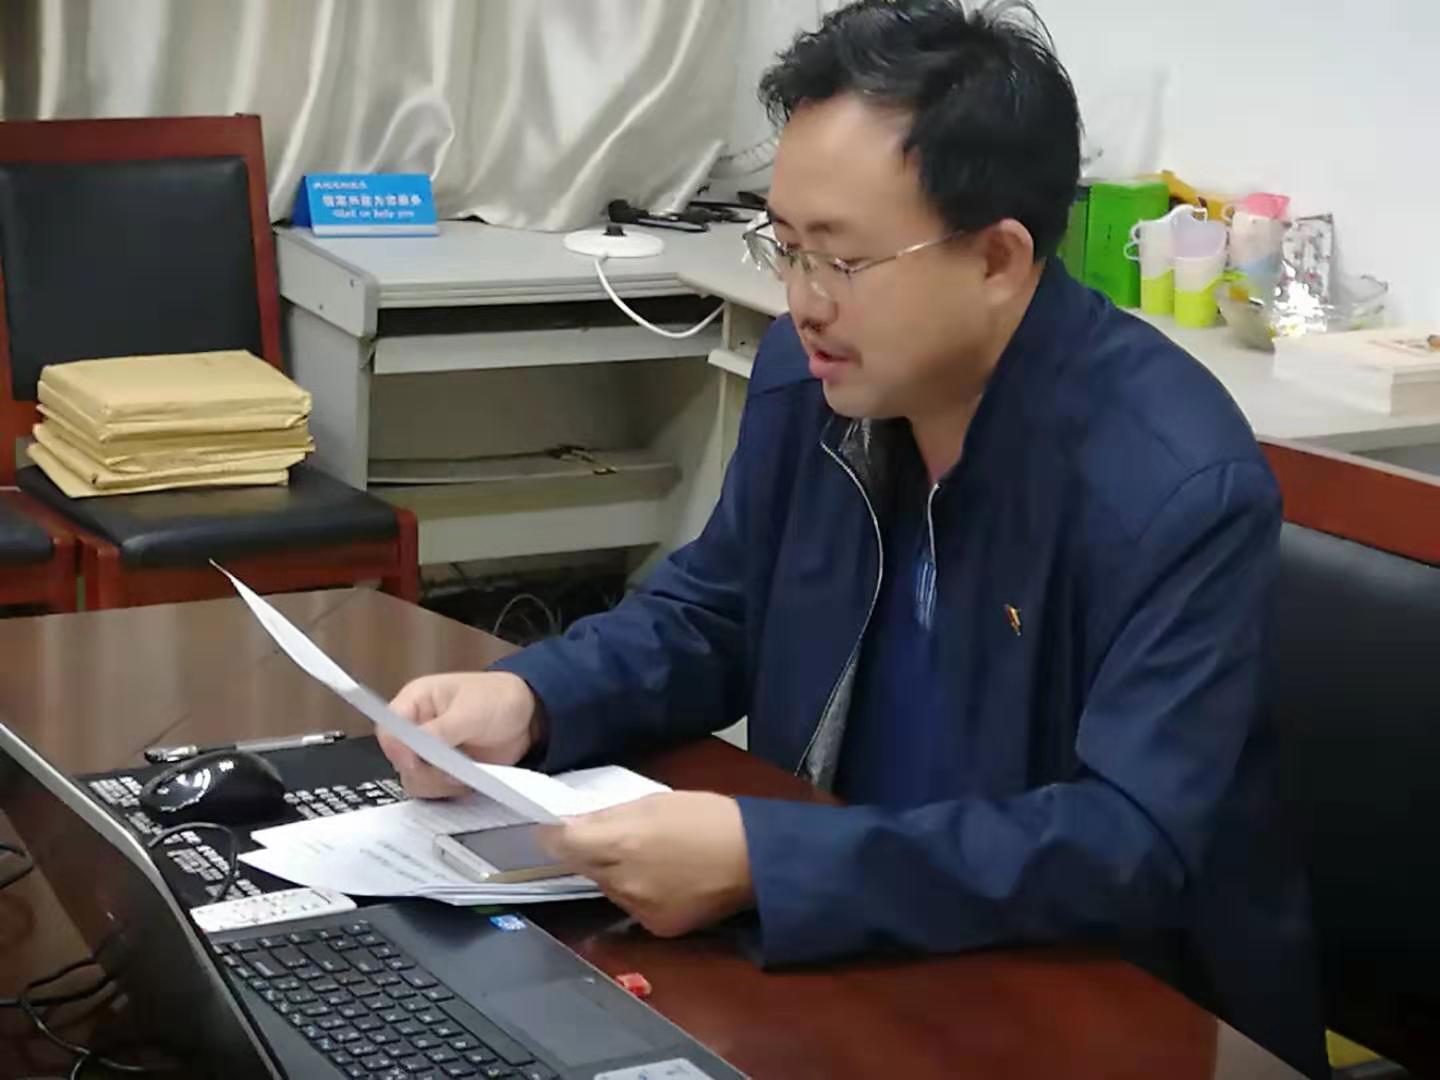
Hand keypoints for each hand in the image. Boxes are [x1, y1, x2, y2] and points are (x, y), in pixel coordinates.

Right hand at [380, 672, 540, 797]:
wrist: (529, 718)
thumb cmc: (499, 699)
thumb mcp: (470, 711)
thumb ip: (439, 730)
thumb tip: (413, 749)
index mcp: (416, 702)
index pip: (388, 729)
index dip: (397, 748)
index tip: (416, 760)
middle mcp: (417, 728)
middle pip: (399, 761)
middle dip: (425, 769)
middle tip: (452, 765)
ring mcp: (430, 752)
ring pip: (415, 780)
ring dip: (440, 782)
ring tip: (466, 769)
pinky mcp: (444, 771)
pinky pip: (435, 790)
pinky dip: (451, 789)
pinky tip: (470, 776)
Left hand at [540, 792, 753, 937]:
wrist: (755, 859)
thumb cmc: (709, 818)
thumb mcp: (657, 800)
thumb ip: (611, 814)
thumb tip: (573, 822)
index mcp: (622, 841)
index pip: (563, 844)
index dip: (552, 836)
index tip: (552, 830)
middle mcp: (623, 880)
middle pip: (585, 867)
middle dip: (592, 852)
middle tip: (618, 837)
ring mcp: (639, 908)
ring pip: (608, 887)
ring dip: (616, 873)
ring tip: (650, 856)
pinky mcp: (656, 927)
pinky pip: (632, 907)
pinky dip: (639, 893)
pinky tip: (665, 879)